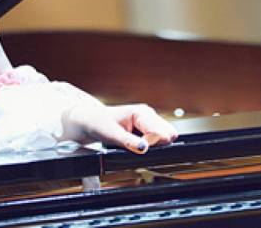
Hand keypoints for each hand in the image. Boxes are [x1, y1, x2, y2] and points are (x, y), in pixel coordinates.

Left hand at [62, 103, 178, 153]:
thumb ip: (129, 142)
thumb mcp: (112, 135)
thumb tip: (144, 148)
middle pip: (167, 136)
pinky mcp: (150, 127)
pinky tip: (137, 143)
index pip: (159, 133)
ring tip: (134, 143)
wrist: (93, 122)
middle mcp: (150, 114)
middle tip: (135, 145)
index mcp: (142, 113)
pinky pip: (160, 140)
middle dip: (155, 146)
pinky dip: (151, 145)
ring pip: (166, 138)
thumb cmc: (100, 125)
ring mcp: (151, 120)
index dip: (150, 145)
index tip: (135, 146)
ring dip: (153, 146)